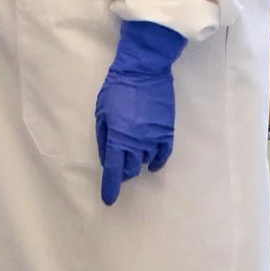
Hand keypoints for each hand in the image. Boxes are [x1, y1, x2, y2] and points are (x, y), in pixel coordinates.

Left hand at [92, 19, 184, 204]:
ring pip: (145, 161)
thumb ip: (104, 138)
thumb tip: (108, 158)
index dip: (110, 187)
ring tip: (132, 153)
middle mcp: (137, 143)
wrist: (144, 70)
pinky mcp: (167, 132)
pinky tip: (151, 164)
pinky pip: (163, 155)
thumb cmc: (117, 89)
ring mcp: (154, 138)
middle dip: (122, 171)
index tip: (108, 200)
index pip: (114, 171)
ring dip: (137, 162)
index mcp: (118, 138)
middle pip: (130, 169)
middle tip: (119, 164)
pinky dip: (156, 162)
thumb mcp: (102, 112)